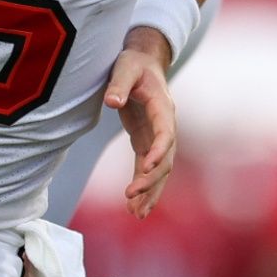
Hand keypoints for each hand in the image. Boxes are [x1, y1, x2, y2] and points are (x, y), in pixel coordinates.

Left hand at [105, 26, 178, 217]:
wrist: (143, 61)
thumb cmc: (134, 62)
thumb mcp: (124, 67)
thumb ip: (118, 84)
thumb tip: (111, 102)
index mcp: (163, 107)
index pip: (166, 133)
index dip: (159, 151)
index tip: (147, 167)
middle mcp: (166, 125)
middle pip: (165, 158)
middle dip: (151, 179)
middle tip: (131, 196)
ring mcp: (157, 136)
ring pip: (160, 170)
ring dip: (150, 192)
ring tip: (137, 214)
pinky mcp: (146, 141)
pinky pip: (147, 168)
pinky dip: (142, 186)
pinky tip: (133, 207)